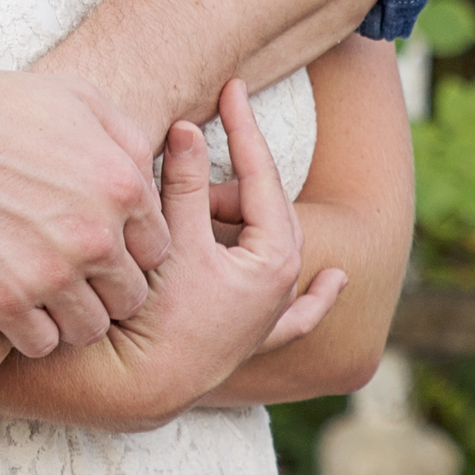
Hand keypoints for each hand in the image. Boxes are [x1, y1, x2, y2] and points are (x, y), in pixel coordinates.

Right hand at [0, 60, 170, 358]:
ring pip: (90, 327)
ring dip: (73, 314)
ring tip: (46, 292)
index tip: (100, 243)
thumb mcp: (81, 101)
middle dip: (107, 287)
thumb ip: (129, 144)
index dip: (130, 249)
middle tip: (75, 273)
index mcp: (122, 187)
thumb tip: (151, 182)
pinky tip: (15, 302)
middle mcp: (95, 237)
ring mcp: (49, 273)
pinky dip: (32, 330)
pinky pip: (41, 343)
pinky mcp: (3, 301)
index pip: (158, 250)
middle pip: (131, 296)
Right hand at [118, 83, 344, 414]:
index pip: (260, 176)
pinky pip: (295, 317)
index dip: (244, 128)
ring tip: (242, 182)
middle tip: (219, 121)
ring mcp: (270, 316)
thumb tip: (192, 126)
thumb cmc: (155, 315)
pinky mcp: (252, 340)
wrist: (137, 387)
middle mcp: (282, 288)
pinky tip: (337, 283)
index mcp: (273, 259)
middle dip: (244, 165)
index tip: (231, 87)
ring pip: (278, 248)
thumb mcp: (172, 239)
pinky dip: (316, 300)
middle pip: (268, 208)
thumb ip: (186, 183)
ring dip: (262, 213)